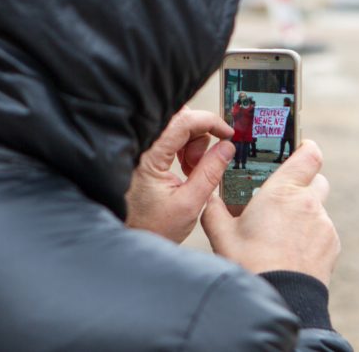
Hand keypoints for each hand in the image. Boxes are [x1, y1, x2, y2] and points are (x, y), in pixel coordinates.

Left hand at [126, 108, 234, 242]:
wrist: (132, 239)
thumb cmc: (152, 228)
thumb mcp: (190, 203)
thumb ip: (211, 172)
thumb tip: (227, 147)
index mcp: (150, 157)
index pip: (184, 121)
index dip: (210, 122)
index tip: (227, 133)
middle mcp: (143, 148)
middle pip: (180, 119)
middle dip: (200, 134)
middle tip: (203, 161)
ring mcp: (143, 150)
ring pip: (177, 126)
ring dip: (193, 143)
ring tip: (192, 171)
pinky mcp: (146, 155)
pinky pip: (171, 138)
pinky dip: (185, 148)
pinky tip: (186, 169)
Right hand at [201, 140, 340, 285]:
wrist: (280, 298)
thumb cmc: (249, 263)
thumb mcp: (221, 234)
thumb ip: (215, 209)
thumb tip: (210, 197)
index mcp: (282, 191)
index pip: (310, 154)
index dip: (306, 148)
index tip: (299, 150)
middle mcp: (308, 203)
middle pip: (317, 180)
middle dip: (303, 184)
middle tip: (282, 197)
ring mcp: (324, 224)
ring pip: (318, 208)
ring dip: (304, 213)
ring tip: (282, 233)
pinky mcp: (332, 245)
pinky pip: (323, 231)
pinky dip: (311, 235)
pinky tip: (292, 250)